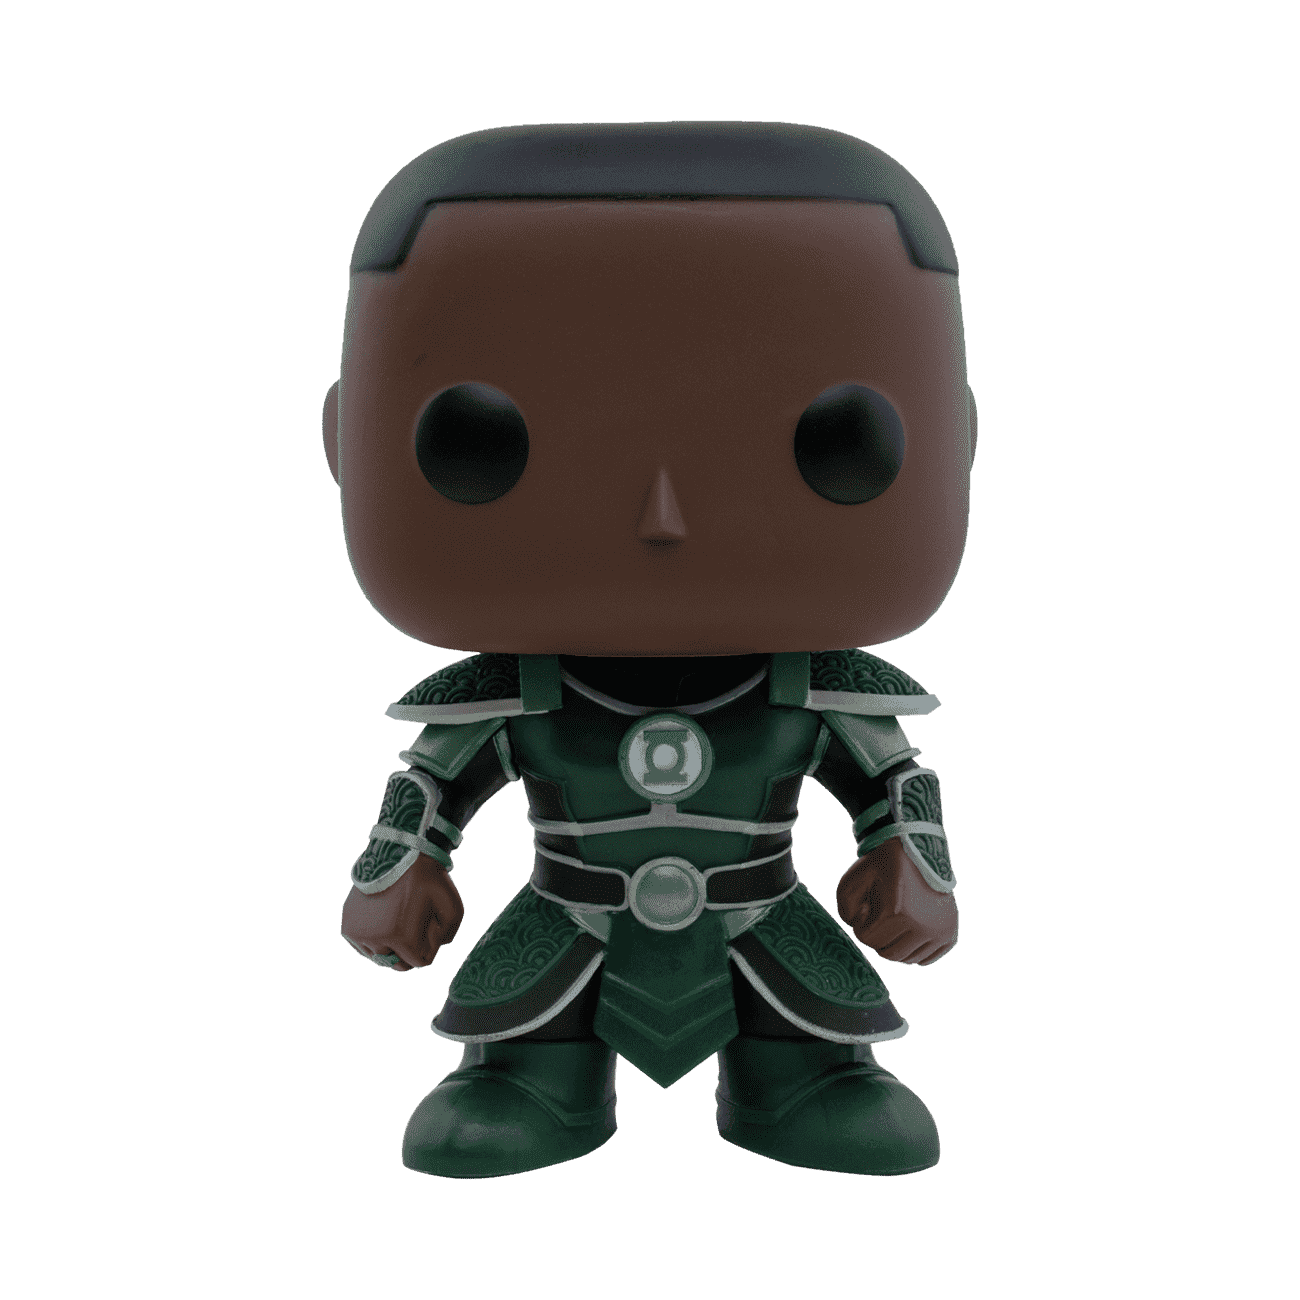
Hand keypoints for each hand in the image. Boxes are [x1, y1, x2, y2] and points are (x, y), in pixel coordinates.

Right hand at [340, 855, 463, 970]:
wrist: (397, 853)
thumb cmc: (428, 878)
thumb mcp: (453, 905)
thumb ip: (448, 935)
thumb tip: (433, 947)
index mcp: (402, 937)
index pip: (420, 962)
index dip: (429, 945)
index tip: (428, 924)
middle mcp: (377, 940)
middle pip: (398, 964)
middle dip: (409, 949)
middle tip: (413, 923)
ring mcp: (359, 934)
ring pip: (379, 957)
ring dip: (390, 945)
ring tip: (397, 918)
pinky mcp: (348, 927)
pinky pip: (363, 948)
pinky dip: (374, 940)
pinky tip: (383, 921)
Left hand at [836, 838, 957, 965]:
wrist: (919, 850)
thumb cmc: (882, 865)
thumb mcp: (854, 878)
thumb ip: (845, 908)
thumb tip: (860, 928)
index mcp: (898, 911)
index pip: (868, 939)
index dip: (862, 924)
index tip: (868, 906)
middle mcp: (922, 925)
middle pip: (888, 954)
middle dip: (878, 938)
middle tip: (880, 917)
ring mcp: (939, 931)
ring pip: (907, 959)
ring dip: (895, 944)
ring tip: (895, 921)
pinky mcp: (950, 933)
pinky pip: (927, 959)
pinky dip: (915, 950)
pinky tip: (910, 931)